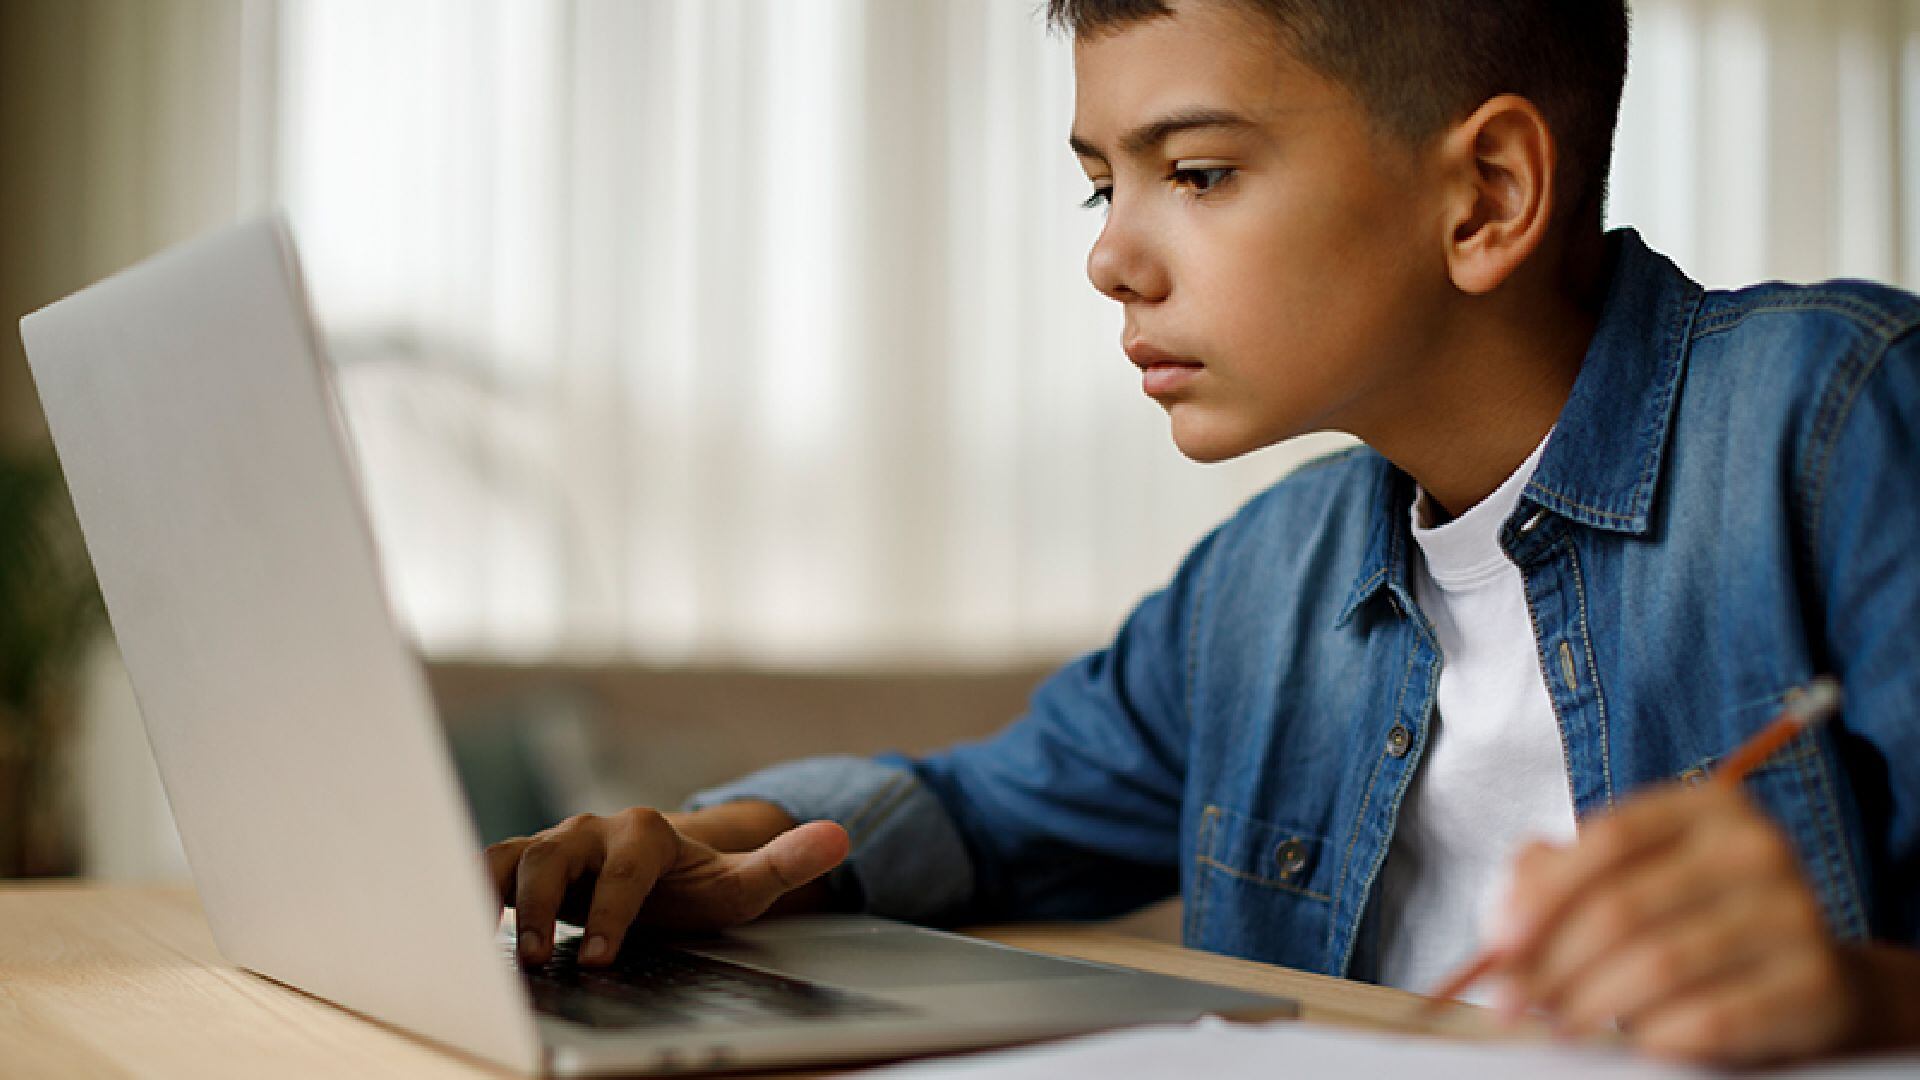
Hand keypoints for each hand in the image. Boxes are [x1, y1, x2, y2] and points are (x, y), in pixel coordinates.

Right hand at [486, 803, 848, 967]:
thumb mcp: (745, 882)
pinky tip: (453, 928)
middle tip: (537, 958)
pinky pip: (485, 869)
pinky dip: (465, 891)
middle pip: (555, 855)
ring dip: (497, 899)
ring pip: (512, 857)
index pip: (626, 866)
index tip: (603, 956)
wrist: (662, 875)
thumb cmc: (698, 885)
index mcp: (645, 831)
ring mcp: (555, 845)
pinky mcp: (524, 863)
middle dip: (542, 906)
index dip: (612, 909)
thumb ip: (787, 861)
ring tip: (495, 949)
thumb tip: (841, 836)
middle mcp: (593, 830)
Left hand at [1489, 782, 1862, 1065]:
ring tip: (1556, 1023)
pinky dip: (1655, 1035)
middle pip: (1625, 906)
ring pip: (1660, 964)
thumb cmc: (1693, 923)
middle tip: (1512, 1001)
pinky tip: (1630, 1042)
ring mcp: (1796, 913)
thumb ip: (1558, 879)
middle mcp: (1757, 848)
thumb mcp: (1632, 881)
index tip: (1498, 945)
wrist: (1806, 980)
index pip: (1610, 839)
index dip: (1544, 895)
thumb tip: (1504, 920)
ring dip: (1590, 1002)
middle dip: (1552, 961)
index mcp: (1707, 807)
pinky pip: (1712, 1017)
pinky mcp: (1816, 983)